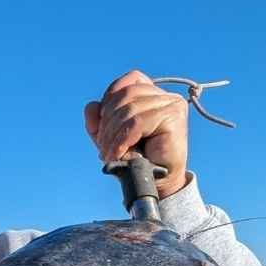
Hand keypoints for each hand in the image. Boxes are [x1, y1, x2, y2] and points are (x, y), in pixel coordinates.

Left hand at [84, 70, 188, 197]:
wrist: (155, 182)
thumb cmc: (135, 159)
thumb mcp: (109, 139)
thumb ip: (97, 122)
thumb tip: (91, 106)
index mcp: (150, 94)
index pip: (124, 83)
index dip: (108, 103)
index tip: (103, 129)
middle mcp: (164, 95)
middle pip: (124, 96)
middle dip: (107, 123)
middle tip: (104, 147)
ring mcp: (171, 103)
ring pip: (129, 110)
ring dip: (113, 135)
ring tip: (110, 154)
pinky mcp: (174, 116)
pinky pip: (137, 122)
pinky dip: (122, 140)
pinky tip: (119, 153)